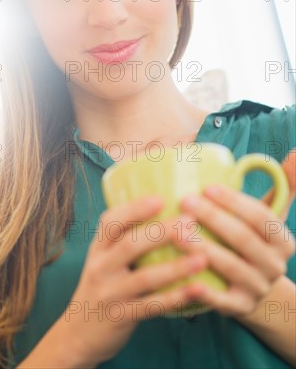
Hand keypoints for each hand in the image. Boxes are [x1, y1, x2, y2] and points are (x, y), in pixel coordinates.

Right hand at [63, 196, 207, 366]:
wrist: (77, 334)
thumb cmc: (101, 287)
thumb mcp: (103, 259)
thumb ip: (123, 240)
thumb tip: (165, 213)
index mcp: (98, 247)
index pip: (111, 221)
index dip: (135, 209)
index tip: (160, 198)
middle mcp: (101, 266)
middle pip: (130, 244)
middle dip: (161, 232)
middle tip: (190, 222)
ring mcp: (110, 292)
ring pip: (145, 277)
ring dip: (176, 267)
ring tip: (203, 257)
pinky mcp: (122, 316)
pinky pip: (153, 306)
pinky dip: (177, 297)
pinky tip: (198, 289)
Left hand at [172, 149, 295, 316]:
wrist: (256, 290)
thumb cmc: (252, 241)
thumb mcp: (268, 216)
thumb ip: (282, 186)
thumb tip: (295, 153)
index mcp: (281, 239)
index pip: (260, 216)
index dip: (235, 202)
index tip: (208, 186)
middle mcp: (274, 264)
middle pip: (243, 239)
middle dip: (213, 219)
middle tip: (185, 202)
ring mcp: (258, 287)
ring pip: (231, 268)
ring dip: (203, 249)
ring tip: (177, 232)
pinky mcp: (240, 308)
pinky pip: (222, 301)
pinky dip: (206, 293)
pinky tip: (186, 280)